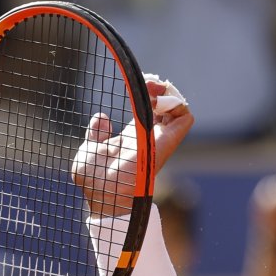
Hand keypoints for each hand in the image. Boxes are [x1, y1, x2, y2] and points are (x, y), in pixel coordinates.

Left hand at [71, 76, 192, 216]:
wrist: (103, 194)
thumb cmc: (93, 181)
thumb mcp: (90, 150)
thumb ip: (96, 134)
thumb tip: (102, 117)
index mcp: (131, 137)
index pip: (148, 111)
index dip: (147, 94)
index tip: (140, 83)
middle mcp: (148, 137)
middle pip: (165, 107)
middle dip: (160, 88)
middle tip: (149, 81)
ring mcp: (158, 140)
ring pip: (178, 109)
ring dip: (169, 93)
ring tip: (154, 87)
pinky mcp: (166, 144)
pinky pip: (184, 120)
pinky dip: (176, 105)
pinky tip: (157, 99)